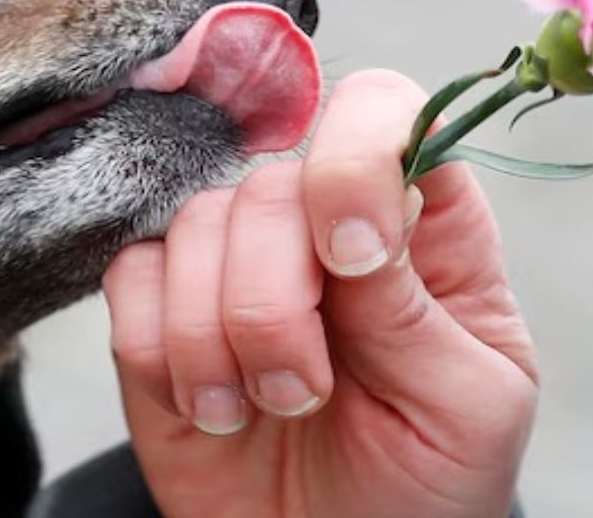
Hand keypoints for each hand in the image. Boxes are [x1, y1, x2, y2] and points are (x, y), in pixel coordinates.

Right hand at [104, 69, 537, 517]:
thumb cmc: (425, 485)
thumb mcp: (465, 405)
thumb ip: (417, 304)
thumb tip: (358, 214)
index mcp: (423, 227)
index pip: (384, 113)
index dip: (354, 162)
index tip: (351, 260)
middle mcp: (322, 224)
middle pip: (270, 181)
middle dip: (275, 300)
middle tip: (304, 392)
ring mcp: (235, 262)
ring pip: (191, 226)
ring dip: (218, 336)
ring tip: (260, 408)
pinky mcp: (161, 311)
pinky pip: (128, 280)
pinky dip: (161, 349)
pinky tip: (207, 405)